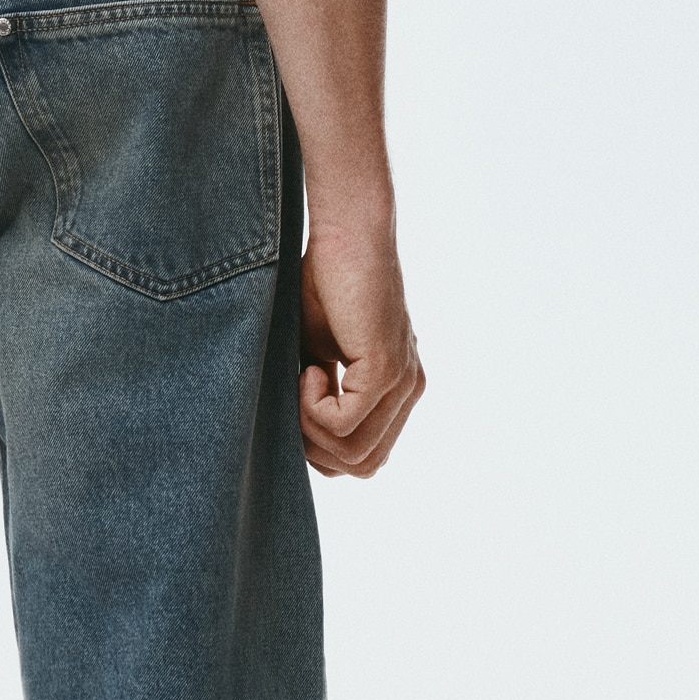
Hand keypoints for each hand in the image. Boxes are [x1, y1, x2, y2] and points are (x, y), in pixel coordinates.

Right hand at [298, 217, 424, 477]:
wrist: (345, 233)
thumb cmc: (324, 282)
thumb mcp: (317, 351)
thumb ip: (320, 393)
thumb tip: (294, 438)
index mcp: (395, 389)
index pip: (367, 457)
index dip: (323, 450)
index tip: (294, 408)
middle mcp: (407, 390)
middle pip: (364, 466)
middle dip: (317, 449)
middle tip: (291, 403)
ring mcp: (401, 382)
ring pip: (355, 454)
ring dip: (311, 428)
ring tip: (299, 379)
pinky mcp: (385, 370)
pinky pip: (344, 424)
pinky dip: (313, 408)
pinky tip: (309, 368)